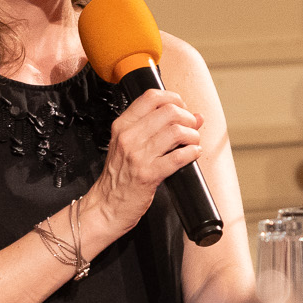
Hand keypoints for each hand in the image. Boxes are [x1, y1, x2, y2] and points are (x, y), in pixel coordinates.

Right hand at [87, 87, 204, 230]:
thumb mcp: (128, 145)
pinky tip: (192, 155)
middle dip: (187, 118)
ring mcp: (138, 156)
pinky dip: (192, 153)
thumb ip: (157, 128)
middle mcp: (129, 137)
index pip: (151, 97)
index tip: (181, 108)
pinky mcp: (148, 174)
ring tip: (192, 143)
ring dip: (192, 136)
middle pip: (169, 111)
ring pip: (177, 131)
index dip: (173, 98)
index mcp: (123, 126)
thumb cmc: (118, 176)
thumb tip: (195, 116)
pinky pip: (179, 157)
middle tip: (190, 128)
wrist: (107, 205)